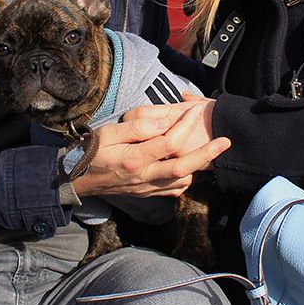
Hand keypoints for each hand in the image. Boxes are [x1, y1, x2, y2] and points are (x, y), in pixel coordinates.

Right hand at [72, 98, 228, 197]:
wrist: (78, 178)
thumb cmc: (92, 151)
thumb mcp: (108, 132)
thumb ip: (138, 127)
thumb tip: (165, 121)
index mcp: (134, 159)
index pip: (168, 142)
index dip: (185, 125)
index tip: (196, 111)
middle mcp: (144, 177)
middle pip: (183, 168)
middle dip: (207, 154)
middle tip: (226, 141)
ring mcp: (147, 188)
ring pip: (182, 182)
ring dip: (200, 169)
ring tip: (212, 153)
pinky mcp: (147, 194)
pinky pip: (174, 190)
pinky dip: (187, 179)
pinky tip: (192, 168)